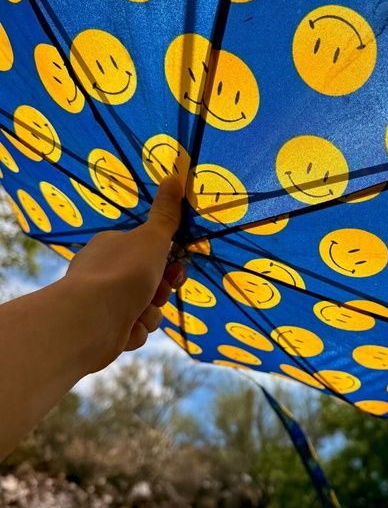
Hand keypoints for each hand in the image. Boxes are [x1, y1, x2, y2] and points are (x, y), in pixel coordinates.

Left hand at [65, 176, 185, 372]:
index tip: (176, 267)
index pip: (150, 252)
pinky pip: (136, 329)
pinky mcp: (106, 330)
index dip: (168, 262)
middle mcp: (107, 273)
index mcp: (113, 247)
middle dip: (160, 291)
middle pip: (152, 282)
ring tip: (138, 312)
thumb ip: (166, 213)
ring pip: (148, 308)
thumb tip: (174, 176)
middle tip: (158, 291)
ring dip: (150, 313)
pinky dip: (136, 330)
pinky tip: (126, 329)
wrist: (91, 320)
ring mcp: (105, 303)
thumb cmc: (123, 273)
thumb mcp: (151, 238)